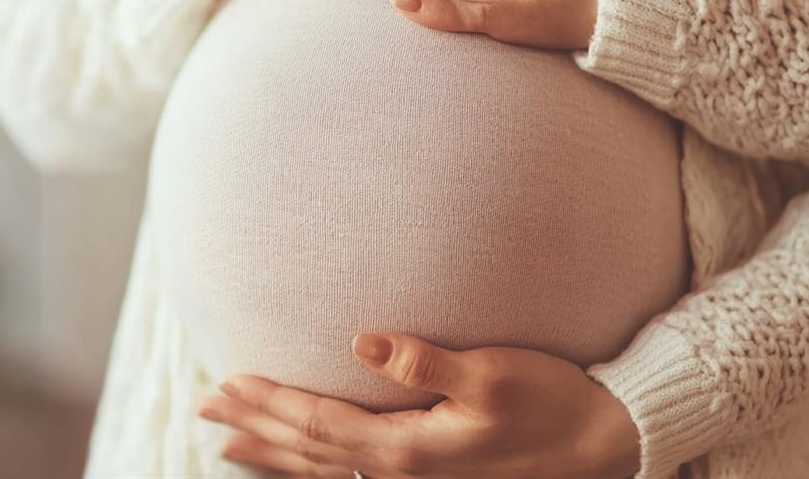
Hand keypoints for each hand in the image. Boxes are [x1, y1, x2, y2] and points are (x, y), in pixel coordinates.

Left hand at [197, 333, 640, 478]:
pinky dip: (308, 467)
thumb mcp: (493, 376)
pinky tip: (297, 463)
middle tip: (204, 409)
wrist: (604, 447)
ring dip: (270, 452)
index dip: (267, 404)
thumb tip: (362, 343)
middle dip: (252, 428)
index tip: (224, 383)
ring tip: (228, 445)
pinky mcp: (426, 474)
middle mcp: (397, 474)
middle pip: (304, 451)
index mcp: (405, 450)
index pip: (314, 425)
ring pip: (319, 470)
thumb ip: (425, 363)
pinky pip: (345, 474)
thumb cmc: (551, 405)